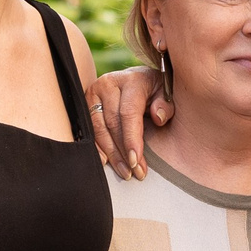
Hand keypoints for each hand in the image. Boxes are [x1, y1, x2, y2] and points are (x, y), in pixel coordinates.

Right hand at [84, 66, 166, 180]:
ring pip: (98, 129)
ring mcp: (94, 93)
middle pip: (112, 124)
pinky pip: (89, 130)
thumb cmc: (155, 89)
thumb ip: (166, 104)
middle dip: (123, 152)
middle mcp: (108, 84)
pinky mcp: (85, 103)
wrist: (138, 77)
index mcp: (131, 80)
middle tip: (135, 172)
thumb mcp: (166, 93)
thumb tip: (158, 117)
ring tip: (125, 172)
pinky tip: (105, 162)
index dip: (131, 139)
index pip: (128, 113)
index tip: (136, 161)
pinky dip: (97, 147)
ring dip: (111, 154)